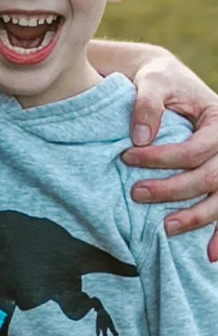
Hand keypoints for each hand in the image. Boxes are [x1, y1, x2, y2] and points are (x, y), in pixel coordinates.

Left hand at [120, 50, 217, 261]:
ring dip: (197, 217)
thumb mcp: (152, 81)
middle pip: (212, 176)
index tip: (127, 158)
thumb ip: (146, 104)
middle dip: (175, 190)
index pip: (197, 148)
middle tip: (137, 194)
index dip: (164, 158)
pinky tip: (210, 255)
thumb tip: (141, 138)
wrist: (164, 81)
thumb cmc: (157, 80)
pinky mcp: (217, 175)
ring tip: (164, 229)